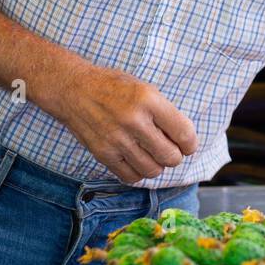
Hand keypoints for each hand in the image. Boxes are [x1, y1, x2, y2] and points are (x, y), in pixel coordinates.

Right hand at [45, 63, 197, 183]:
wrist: (74, 89)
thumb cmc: (114, 87)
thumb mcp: (145, 89)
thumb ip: (165, 113)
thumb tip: (184, 141)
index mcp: (149, 100)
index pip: (184, 133)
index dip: (190, 144)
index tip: (188, 145)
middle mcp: (134, 120)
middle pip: (170, 157)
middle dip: (175, 156)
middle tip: (169, 150)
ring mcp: (117, 139)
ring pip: (153, 170)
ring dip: (157, 165)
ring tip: (151, 154)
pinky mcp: (103, 153)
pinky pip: (131, 176)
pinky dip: (138, 172)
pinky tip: (136, 160)